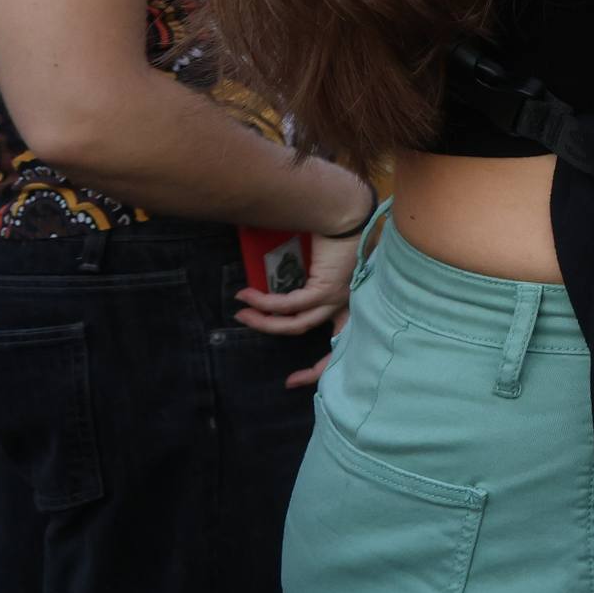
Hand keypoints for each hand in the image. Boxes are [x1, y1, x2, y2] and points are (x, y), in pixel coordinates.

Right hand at [237, 222, 359, 386]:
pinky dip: (266, 304)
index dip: (321, 370)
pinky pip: (290, 305)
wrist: (348, 212)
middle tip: (265, 352)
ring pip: (297, 325)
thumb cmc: (336, 236)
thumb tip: (278, 297)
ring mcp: (339, 298)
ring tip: (241, 312)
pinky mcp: (327, 288)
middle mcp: (349, 306)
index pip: (342, 346)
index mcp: (352, 305)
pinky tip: (248, 297)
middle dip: (293, 354)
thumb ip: (306, 286)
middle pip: (328, 347)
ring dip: (264, 321)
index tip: (294, 381)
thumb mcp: (321, 269)